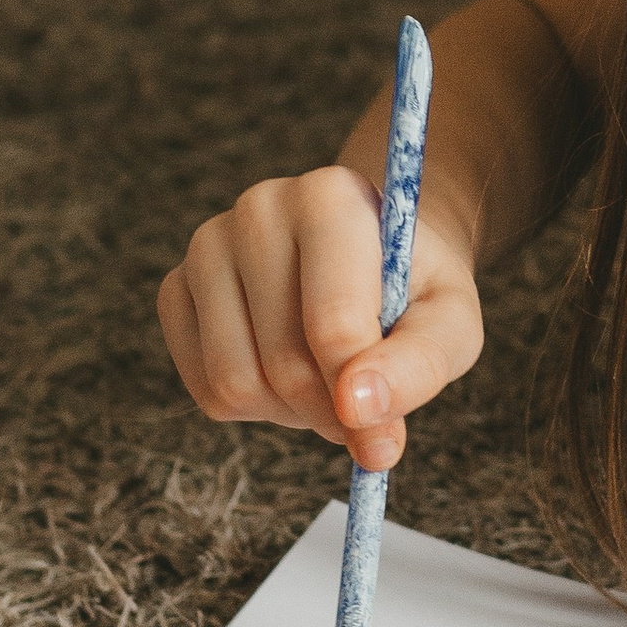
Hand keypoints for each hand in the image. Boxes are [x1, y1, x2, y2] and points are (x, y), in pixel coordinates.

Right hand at [157, 167, 483, 470]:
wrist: (371, 257)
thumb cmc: (414, 290)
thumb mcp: (451, 323)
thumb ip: (421, 364)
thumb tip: (358, 409)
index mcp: (330, 197)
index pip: (333, 327)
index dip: (364, 398)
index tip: (388, 429)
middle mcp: (259, 209)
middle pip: (284, 365)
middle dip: (331, 407)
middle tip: (362, 397)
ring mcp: (208, 246)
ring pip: (234, 383)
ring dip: (290, 410)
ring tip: (326, 375)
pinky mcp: (176, 288)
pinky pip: (203, 389)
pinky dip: (252, 406)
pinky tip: (282, 369)